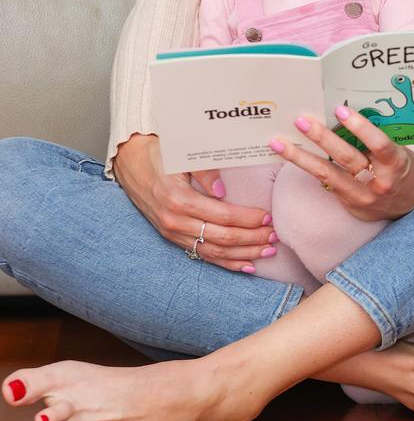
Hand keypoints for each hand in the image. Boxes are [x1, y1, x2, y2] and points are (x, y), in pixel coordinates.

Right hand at [113, 134, 276, 270]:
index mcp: (179, 199)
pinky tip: (246, 265)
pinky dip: (226, 263)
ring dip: (244, 254)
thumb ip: (204, 171)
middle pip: (222, 237)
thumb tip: (223, 190)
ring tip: (267, 251)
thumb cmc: (160, 155)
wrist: (132, 164)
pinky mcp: (173, 238)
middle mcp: (175, 221)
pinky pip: (203, 255)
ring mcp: (173, 232)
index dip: (248, 219)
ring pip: (214, 251)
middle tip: (274, 236)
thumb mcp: (182, 156)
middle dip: (252, 239)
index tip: (267, 217)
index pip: (223, 216)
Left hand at [268, 107, 413, 220]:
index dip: (360, 127)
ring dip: (300, 157)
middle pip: (347, 158)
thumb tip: (341, 115)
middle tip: (301, 120)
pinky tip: (289, 156)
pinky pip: (325, 183)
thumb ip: (376, 140)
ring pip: (327, 175)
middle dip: (322, 138)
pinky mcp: (350, 205)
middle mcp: (379, 182)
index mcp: (396, 165)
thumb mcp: (399, 151)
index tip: (340, 109)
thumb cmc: (403, 167)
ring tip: (279, 143)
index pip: (379, 144)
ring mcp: (362, 196)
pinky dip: (307, 168)